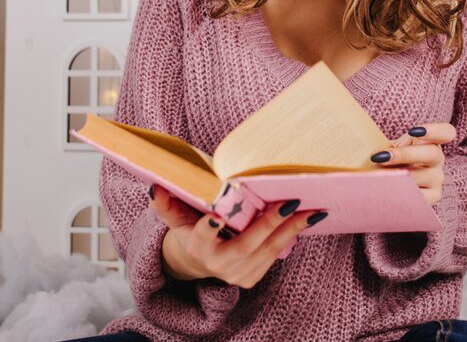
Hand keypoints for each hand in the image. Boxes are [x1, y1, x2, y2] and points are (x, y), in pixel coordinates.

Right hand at [149, 184, 324, 288]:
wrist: (198, 262)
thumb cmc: (189, 229)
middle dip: (268, 224)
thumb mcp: (175, 218)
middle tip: (289, 202)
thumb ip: (166, 204)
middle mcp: (217, 264)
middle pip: (245, 244)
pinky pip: (274, 256)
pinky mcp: (252, 278)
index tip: (216, 217)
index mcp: (196, 246)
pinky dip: (291, 237)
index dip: (209, 228)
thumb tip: (154, 187)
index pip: (201, 237)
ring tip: (312, 211)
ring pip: (267, 251)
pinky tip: (308, 220)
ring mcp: (236, 274)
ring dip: (291, 230)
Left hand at [370, 122, 456, 205]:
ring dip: (398, 176)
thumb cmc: (390, 158)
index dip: (435, 130)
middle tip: (381, 157)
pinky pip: (419, 197)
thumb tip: (361, 141)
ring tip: (377, 177)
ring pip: (423, 176)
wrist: (389, 180)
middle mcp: (437, 159)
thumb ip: (384, 141)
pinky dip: (401, 193)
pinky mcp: (432, 197)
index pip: (447, 132)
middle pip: (432, 154)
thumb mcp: (390, 146)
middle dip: (405, 154)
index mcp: (431, 141)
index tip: (414, 131)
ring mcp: (437, 179)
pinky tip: (386, 192)